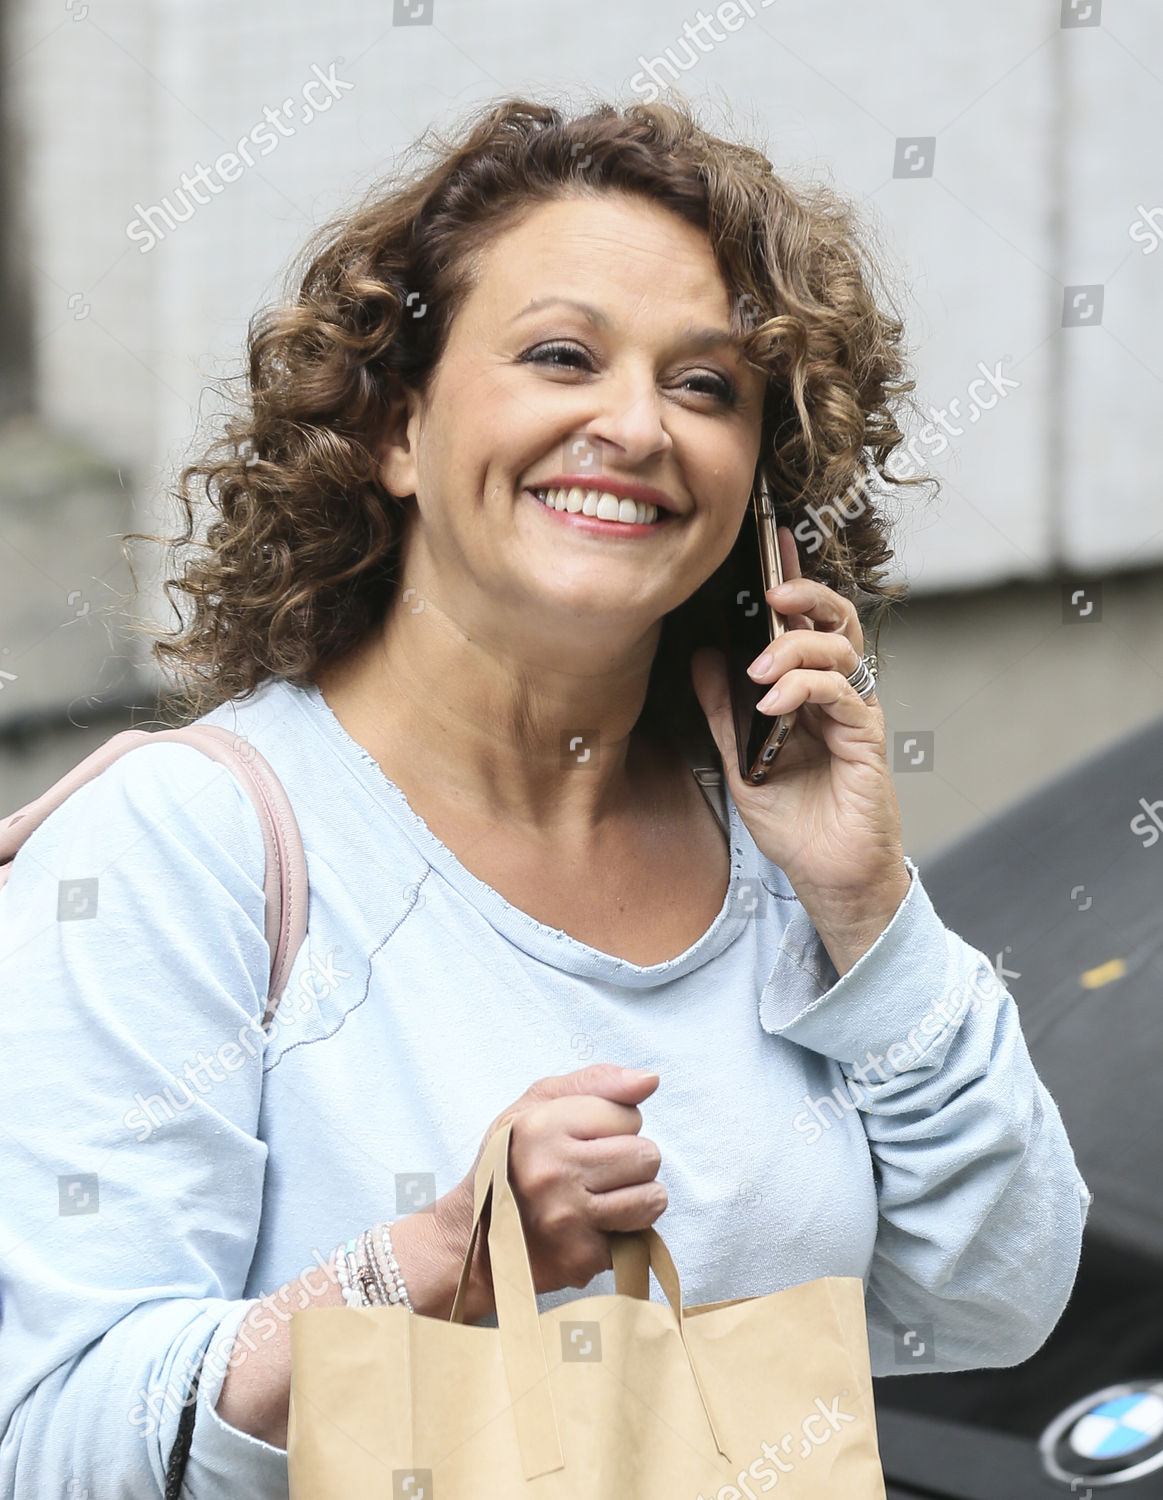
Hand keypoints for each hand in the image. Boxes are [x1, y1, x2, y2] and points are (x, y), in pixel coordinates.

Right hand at [448, 1064, 665, 1300]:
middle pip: (646, 1156)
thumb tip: (651, 1080)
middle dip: (630, 1162)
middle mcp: (553, 1172)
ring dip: (636, 1199)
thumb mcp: (537, 1104)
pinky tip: (592, 1227)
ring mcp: (567, 1218)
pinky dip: (622, 1233)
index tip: (586, 1140)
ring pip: (652, 1198)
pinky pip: (637, 1238)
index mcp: (542, 1126)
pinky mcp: (580, 1257)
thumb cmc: (511, 1159)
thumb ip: (597, 1082)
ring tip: (601, 1197)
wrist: (474, 1237)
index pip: (630, 1116)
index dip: (614, 1127)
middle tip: (597, 1171)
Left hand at [691, 525, 909, 957]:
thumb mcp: (741, 759)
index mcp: (808, 692)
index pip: (804, 623)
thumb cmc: (794, 820)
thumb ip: (722, 709)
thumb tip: (701, 656)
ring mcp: (854, 713)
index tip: (773, 542)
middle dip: (805, 594)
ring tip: (759, 670)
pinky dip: (805, 688)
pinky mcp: (866, 739)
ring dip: (795, 647)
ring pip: (840, 648)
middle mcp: (836, 695)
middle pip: (835, 620)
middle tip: (771, 592)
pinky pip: (842, 693)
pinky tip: (773, 703)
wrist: (826, 875)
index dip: (792, 580)